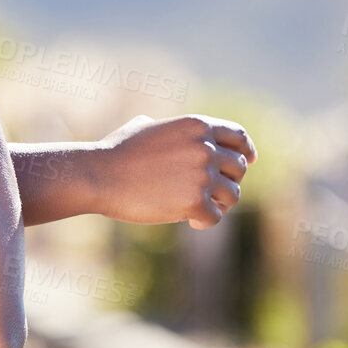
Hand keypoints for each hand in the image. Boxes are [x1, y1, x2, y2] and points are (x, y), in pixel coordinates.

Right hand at [94, 114, 254, 228]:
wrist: (99, 175)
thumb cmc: (115, 152)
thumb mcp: (143, 128)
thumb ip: (164, 129)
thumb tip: (157, 127)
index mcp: (196, 126)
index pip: (238, 136)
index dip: (246, 150)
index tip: (248, 161)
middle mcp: (205, 147)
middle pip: (238, 169)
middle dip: (227, 182)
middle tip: (210, 194)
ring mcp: (202, 175)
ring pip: (232, 195)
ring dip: (218, 204)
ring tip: (196, 208)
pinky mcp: (194, 202)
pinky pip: (215, 217)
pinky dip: (203, 221)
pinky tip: (188, 220)